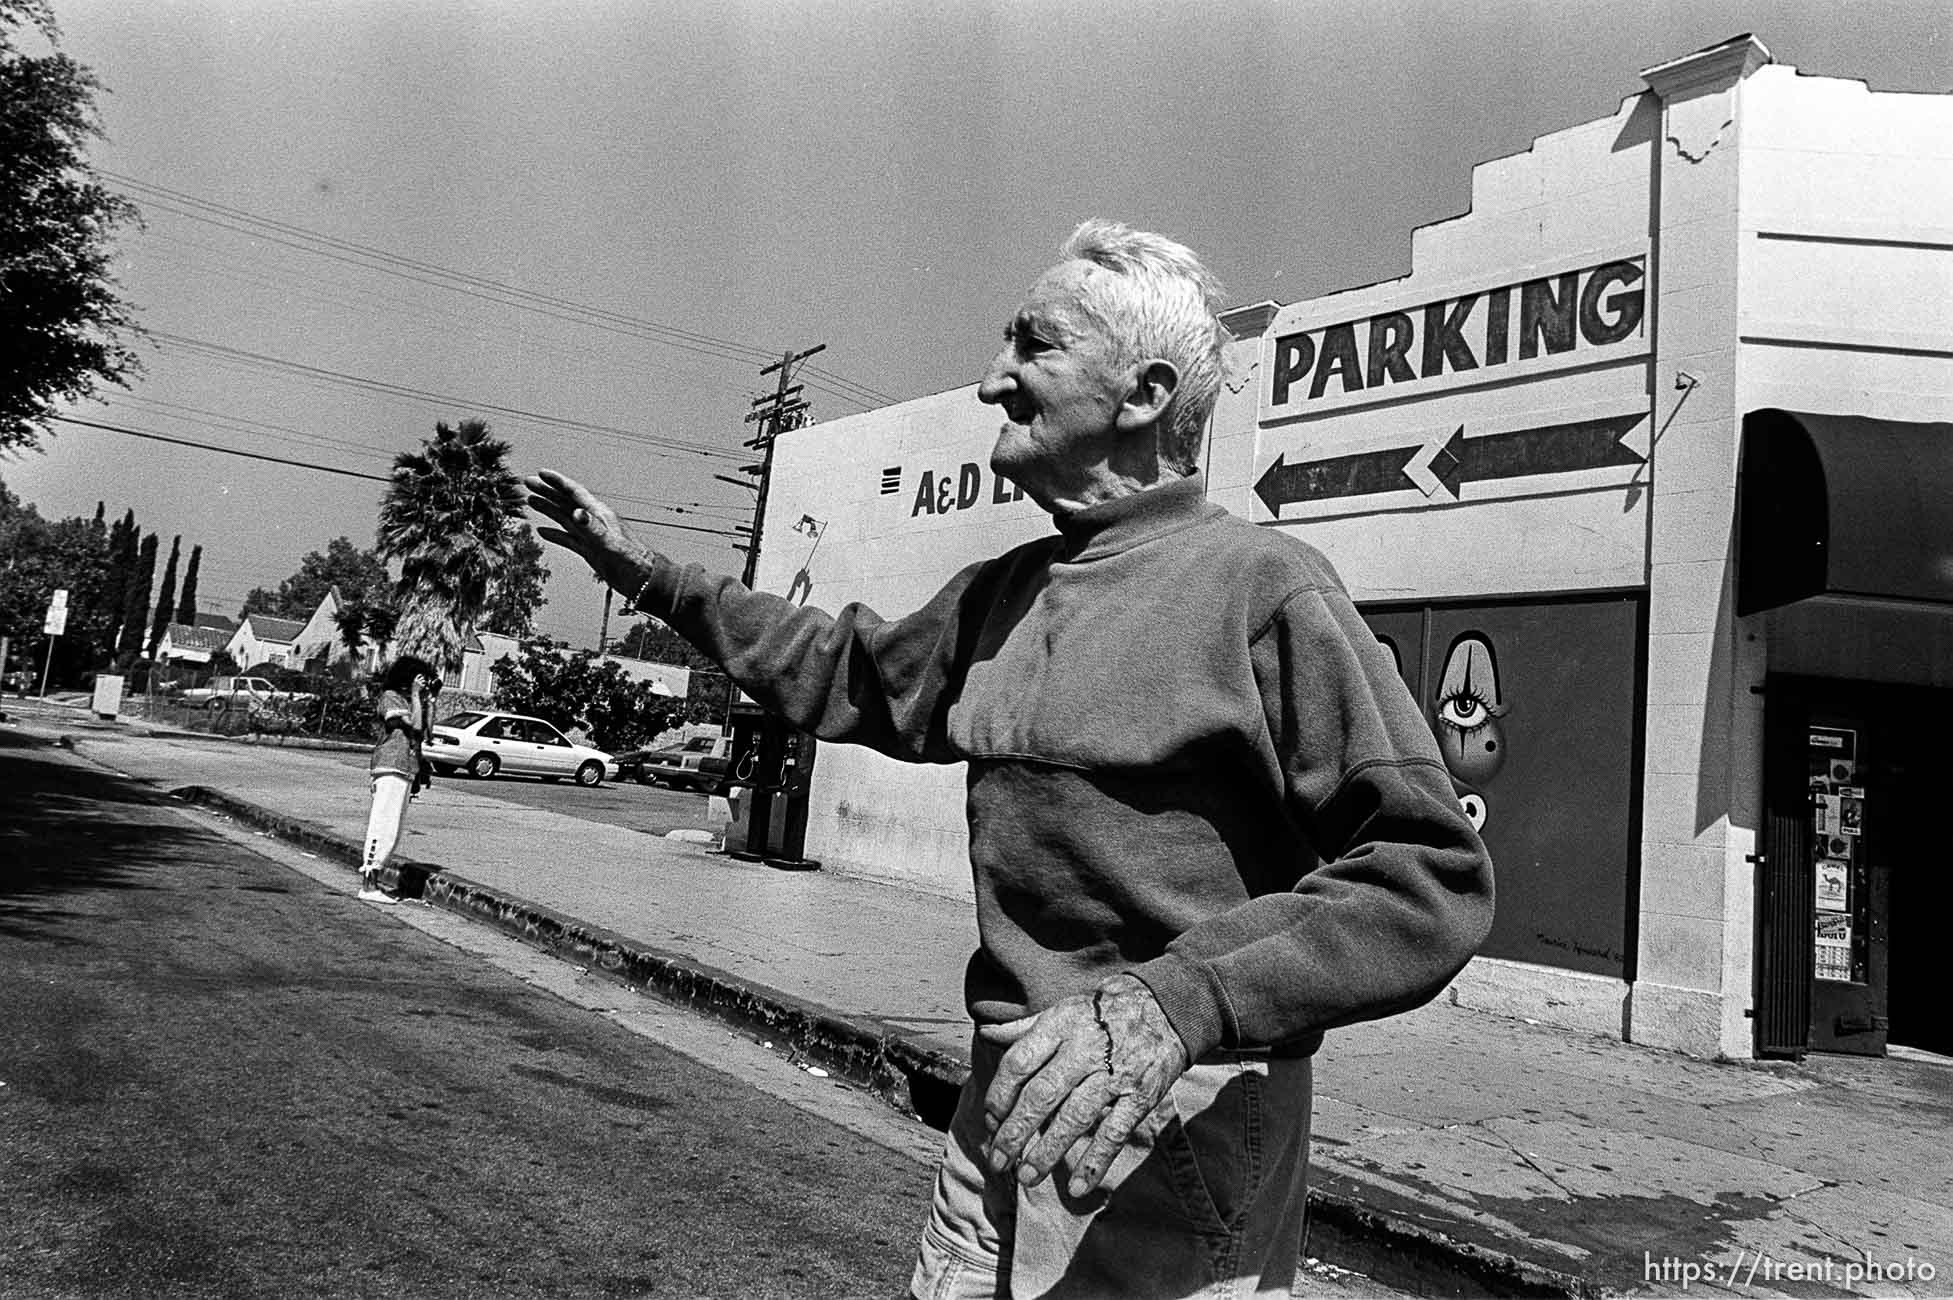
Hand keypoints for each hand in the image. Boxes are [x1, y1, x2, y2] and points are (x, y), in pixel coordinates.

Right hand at [522, 469, 653, 590]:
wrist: (644, 581)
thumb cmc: (632, 562)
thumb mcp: (609, 543)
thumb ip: (592, 528)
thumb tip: (576, 513)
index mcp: (599, 515)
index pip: (574, 493)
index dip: (558, 482)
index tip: (541, 473)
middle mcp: (593, 522)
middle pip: (566, 501)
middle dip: (547, 491)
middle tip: (528, 482)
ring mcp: (591, 536)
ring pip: (564, 518)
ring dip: (548, 508)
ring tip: (531, 500)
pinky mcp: (590, 551)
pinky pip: (568, 539)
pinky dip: (555, 534)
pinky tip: (543, 531)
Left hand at [979, 973, 1189, 1197]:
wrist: (1166, 1005)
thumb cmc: (1103, 1012)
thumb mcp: (1063, 1010)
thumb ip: (1025, 1028)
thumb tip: (986, 1034)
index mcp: (1060, 1025)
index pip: (1019, 1063)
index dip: (999, 1096)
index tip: (990, 1122)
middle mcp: (1084, 1048)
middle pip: (1042, 1095)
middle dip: (1015, 1132)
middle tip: (997, 1161)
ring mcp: (1114, 1073)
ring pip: (1075, 1117)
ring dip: (1048, 1151)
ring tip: (1027, 1177)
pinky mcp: (1140, 1095)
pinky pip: (1115, 1132)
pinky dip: (1096, 1162)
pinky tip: (1078, 1187)